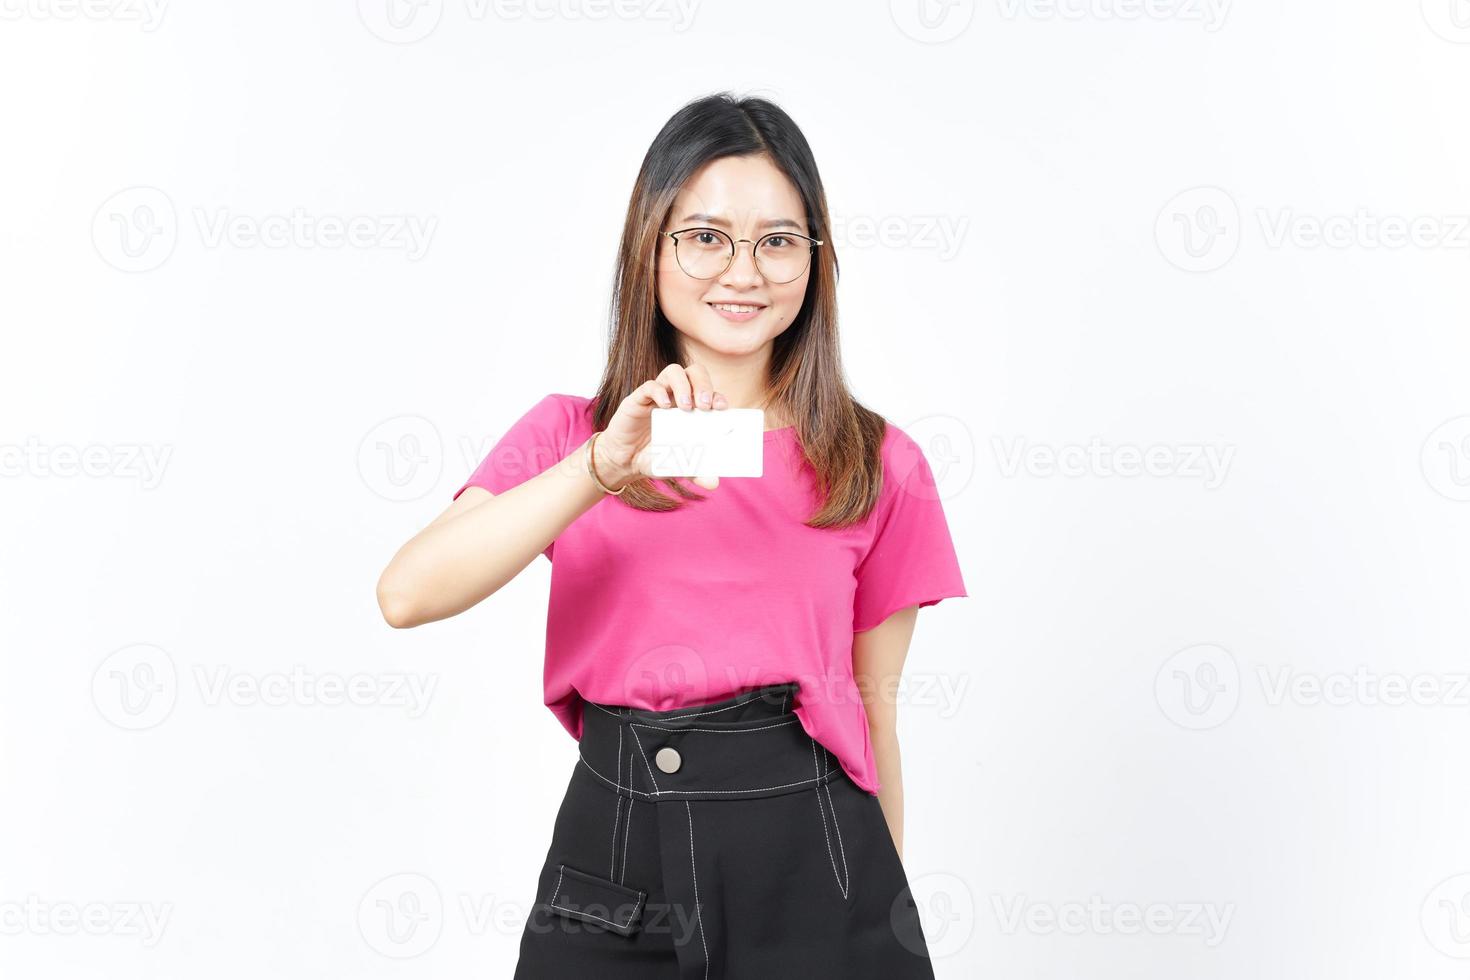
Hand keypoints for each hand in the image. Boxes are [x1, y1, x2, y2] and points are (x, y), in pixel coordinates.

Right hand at [595, 362, 729, 490]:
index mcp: (693, 409)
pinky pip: (649, 385)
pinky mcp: (638, 398)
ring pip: (674, 371)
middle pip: (695, 373)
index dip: (718, 396)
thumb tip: (714, 483)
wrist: (625, 461)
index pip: (710, 392)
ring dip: (683, 385)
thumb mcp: (678, 467)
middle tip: (705, 405)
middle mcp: (677, 397)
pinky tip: (664, 407)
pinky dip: (658, 392)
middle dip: (703, 385)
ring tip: (685, 406)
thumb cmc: (656, 458)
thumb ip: (696, 472)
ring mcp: (658, 395)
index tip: (722, 408)